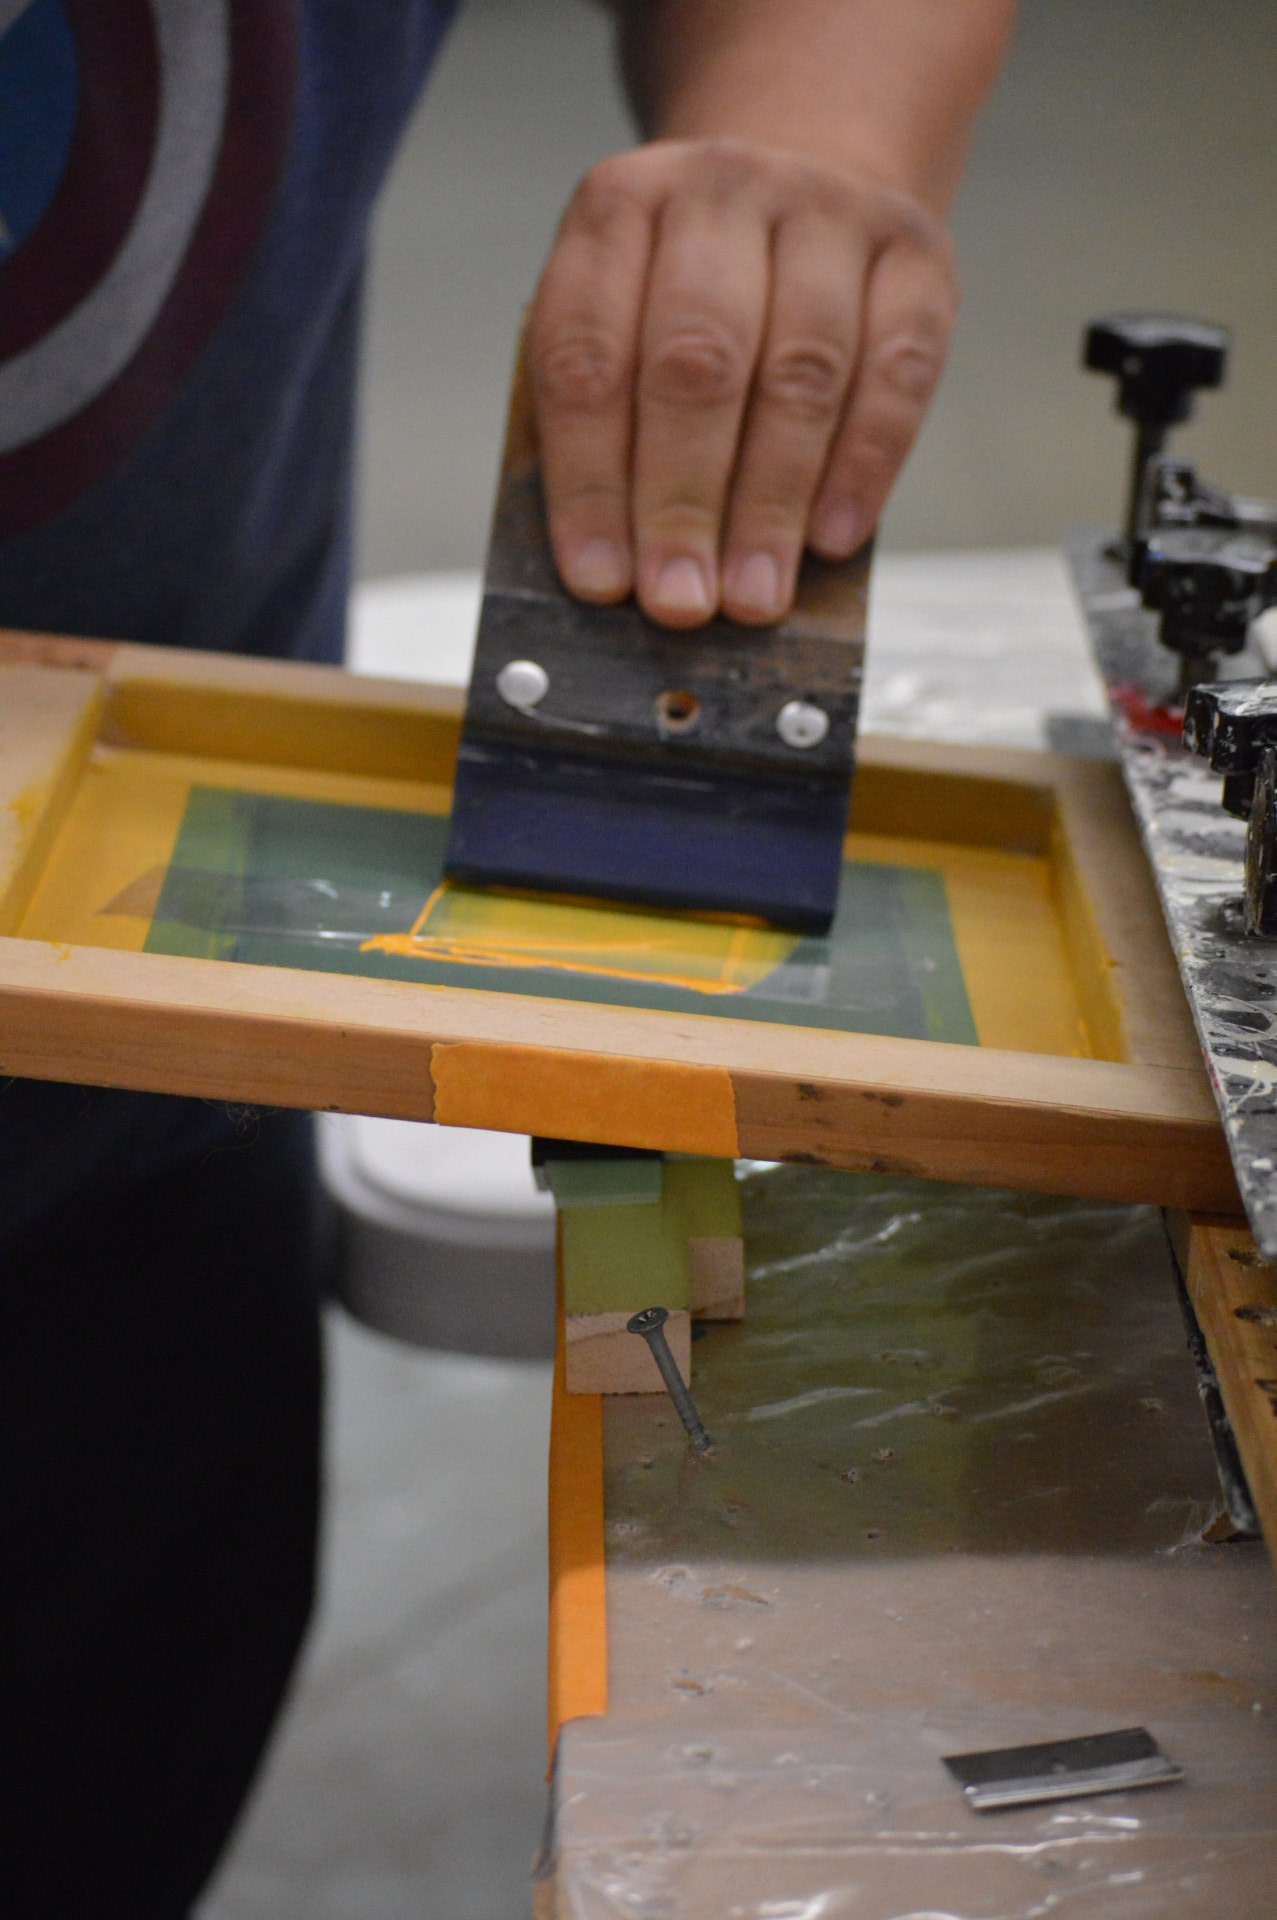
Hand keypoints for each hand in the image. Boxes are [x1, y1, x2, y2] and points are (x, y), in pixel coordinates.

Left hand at [528, 137, 957, 628]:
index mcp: (618, 210)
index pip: (586, 356)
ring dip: (772, 503)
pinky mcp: (915, 250)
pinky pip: (898, 369)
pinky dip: (865, 466)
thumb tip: (620, 569)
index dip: (589, 479)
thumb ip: (612, 428)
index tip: (599, 579)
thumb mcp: (624, 323)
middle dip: (683, 500)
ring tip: (755, 596)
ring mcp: (826, 210)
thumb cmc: (697, 294)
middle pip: (696, 361)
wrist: (811, 176)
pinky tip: (833, 540)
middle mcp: (720, 191)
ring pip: (801, 370)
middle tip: (680, 600)